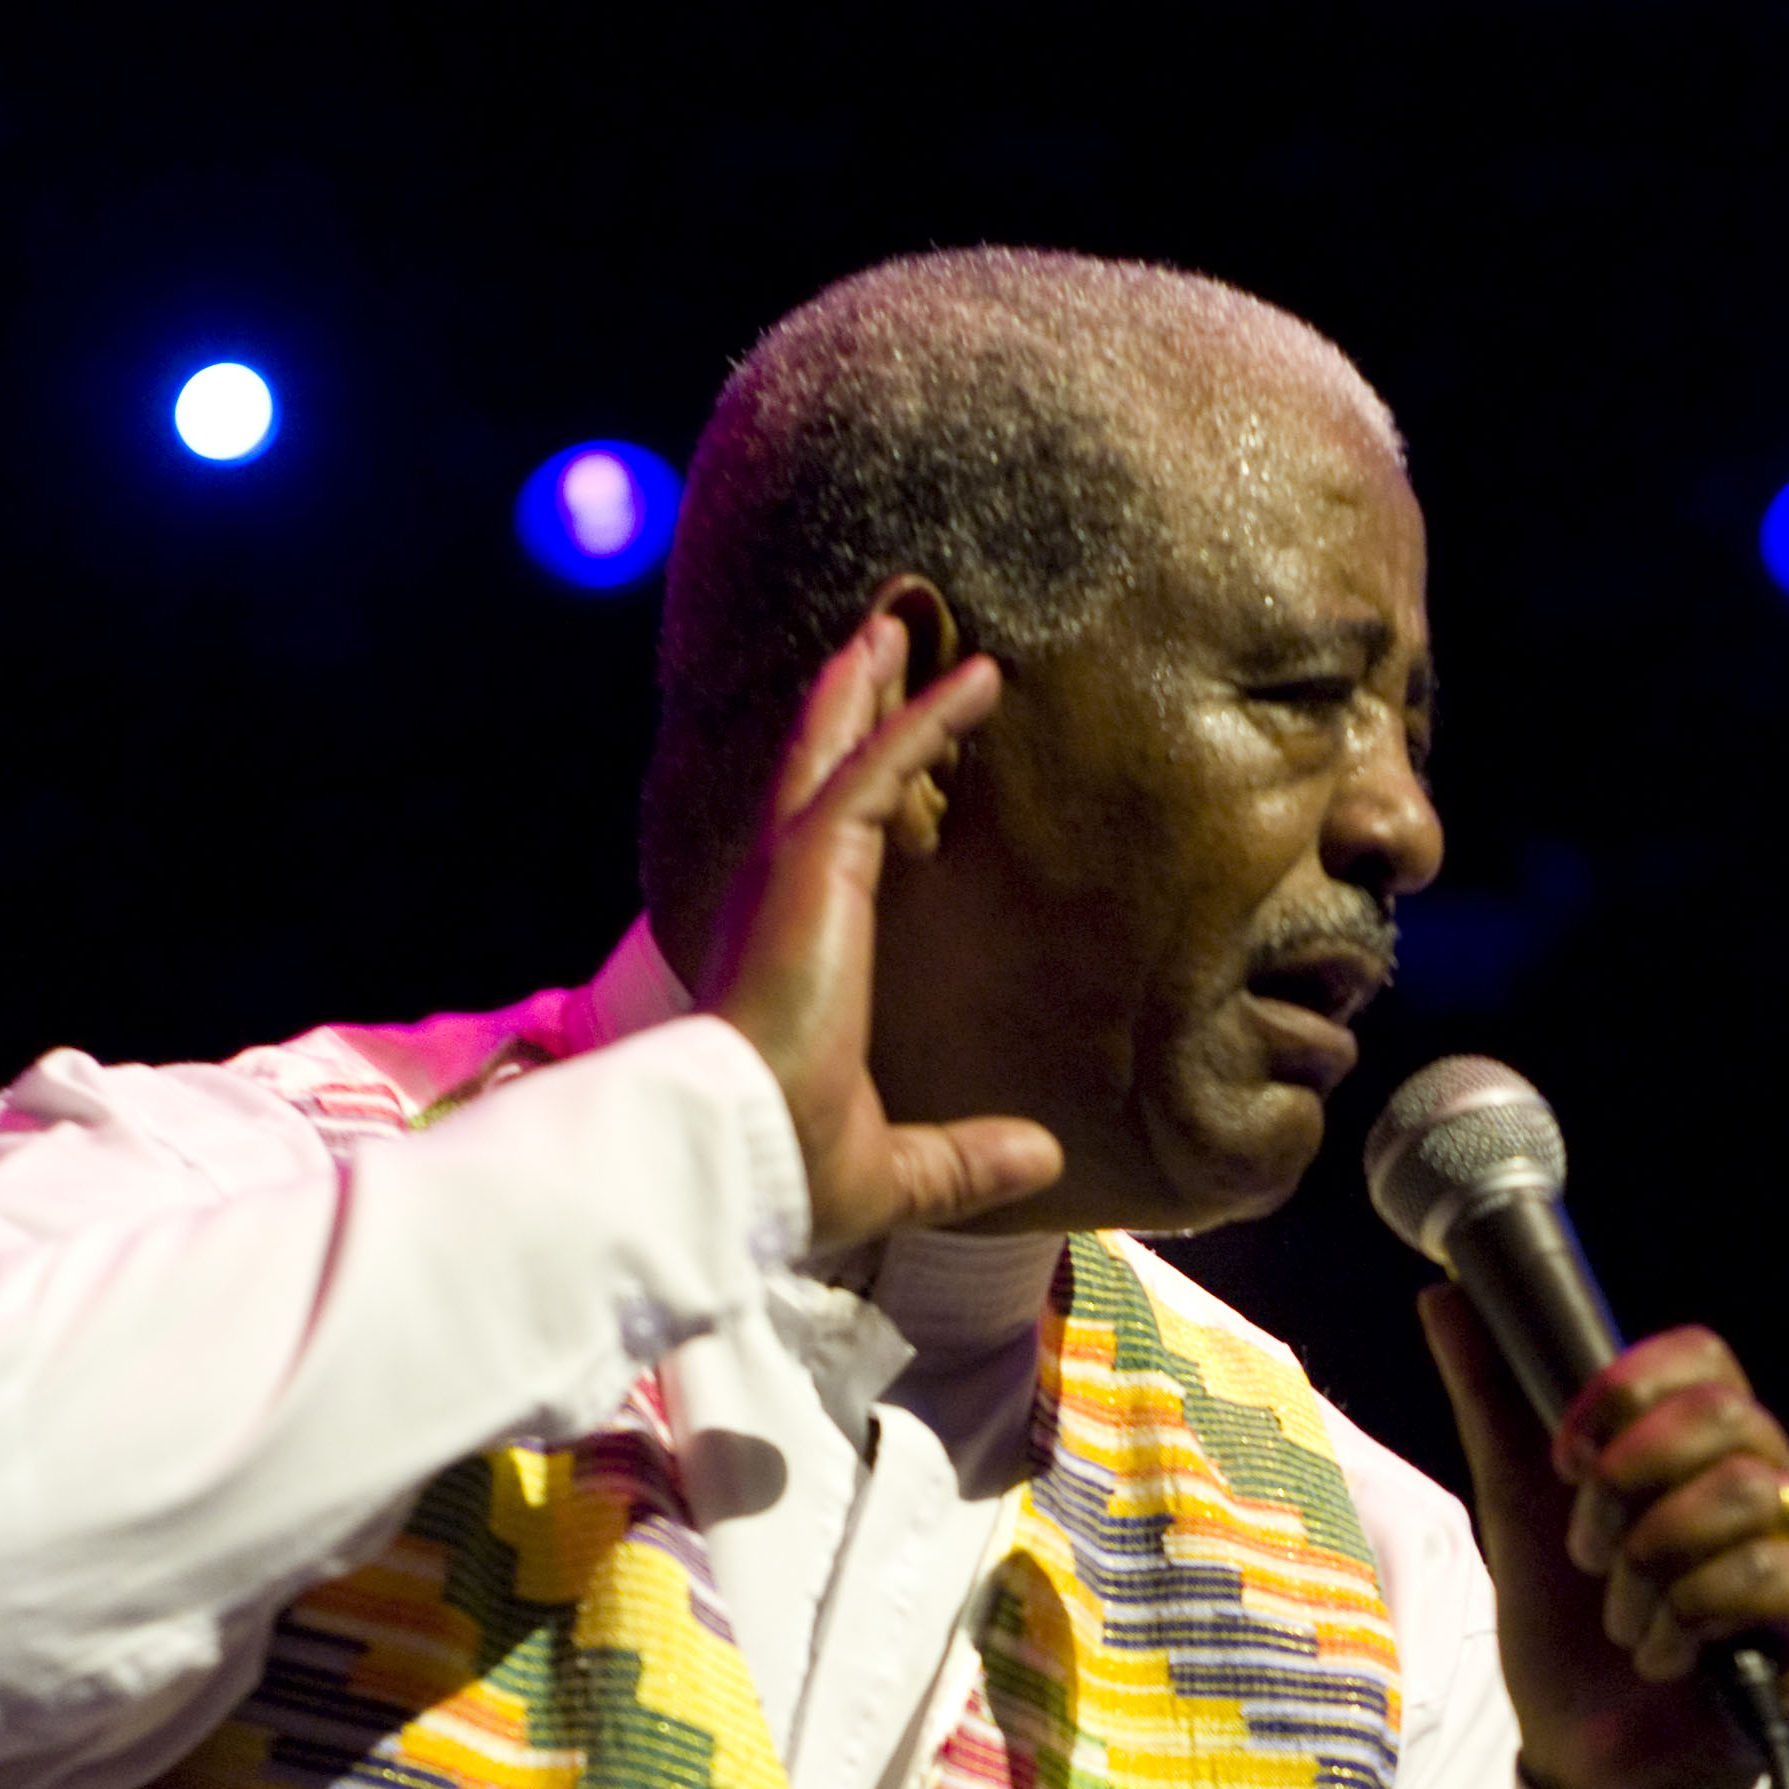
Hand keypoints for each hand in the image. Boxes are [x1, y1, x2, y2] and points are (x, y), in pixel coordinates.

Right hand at [697, 614, 1062, 1252]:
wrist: (748, 1152)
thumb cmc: (792, 1166)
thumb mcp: (901, 1165)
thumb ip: (966, 1158)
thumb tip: (1040, 1157)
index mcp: (793, 951)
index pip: (826, 845)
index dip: (858, 787)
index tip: (887, 740)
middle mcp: (780, 896)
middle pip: (817, 770)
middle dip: (847, 704)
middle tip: (876, 642)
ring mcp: (792, 871)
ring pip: (837, 748)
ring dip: (873, 684)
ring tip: (900, 623)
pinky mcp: (816, 861)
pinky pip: (881, 767)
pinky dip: (928, 717)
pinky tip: (979, 680)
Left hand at [1422, 1288, 1788, 1788]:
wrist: (1587, 1756)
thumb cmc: (1569, 1634)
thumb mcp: (1518, 1508)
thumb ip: (1494, 1401)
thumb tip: (1446, 1295)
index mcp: (1709, 1445)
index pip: (1703, 1356)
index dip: (1626, 1393)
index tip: (1566, 1459)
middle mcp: (1776, 1481)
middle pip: (1726, 1416)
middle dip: (1629, 1485)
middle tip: (1591, 1551)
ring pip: (1745, 1493)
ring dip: (1653, 1561)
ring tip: (1626, 1617)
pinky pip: (1767, 1572)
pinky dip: (1690, 1614)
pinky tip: (1664, 1655)